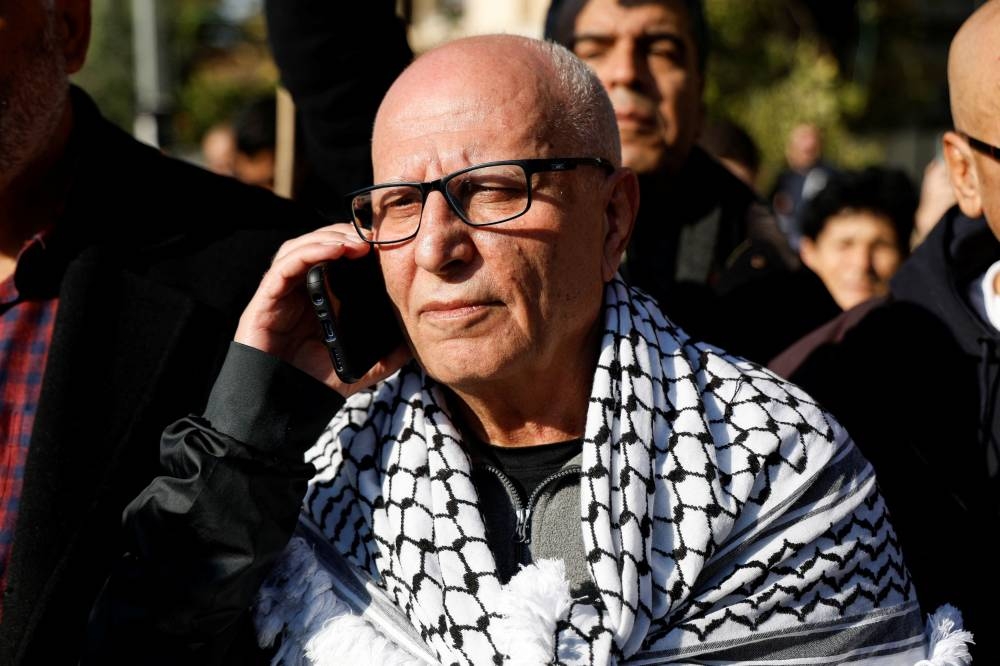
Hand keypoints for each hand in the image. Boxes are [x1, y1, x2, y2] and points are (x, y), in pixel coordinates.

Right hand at [235, 223, 410, 395]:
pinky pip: (285, 265)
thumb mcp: (361, 366)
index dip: (358, 244)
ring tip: (359, 242)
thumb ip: (387, 354)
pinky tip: (336, 249)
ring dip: (329, 237)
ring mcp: (280, 293)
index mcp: (319, 299)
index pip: (335, 258)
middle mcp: (298, 291)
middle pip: (318, 245)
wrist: (282, 408)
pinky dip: (310, 251)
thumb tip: (416, 342)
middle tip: (375, 237)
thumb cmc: (315, 385)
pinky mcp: (265, 299)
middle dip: (346, 234)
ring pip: (300, 247)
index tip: (387, 242)